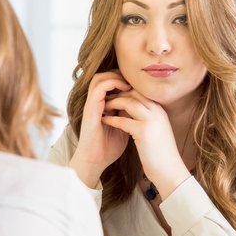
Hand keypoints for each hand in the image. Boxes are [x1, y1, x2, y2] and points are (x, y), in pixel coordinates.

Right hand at [68, 71, 132, 188]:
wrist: (96, 161)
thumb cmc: (108, 148)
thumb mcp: (124, 129)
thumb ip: (129, 117)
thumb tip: (145, 108)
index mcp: (102, 107)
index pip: (110, 84)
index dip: (123, 80)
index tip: (138, 84)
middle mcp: (95, 103)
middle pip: (103, 76)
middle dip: (119, 74)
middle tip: (134, 79)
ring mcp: (91, 105)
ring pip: (99, 78)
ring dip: (115, 76)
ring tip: (129, 83)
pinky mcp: (90, 109)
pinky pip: (99, 87)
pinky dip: (112, 83)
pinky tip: (125, 88)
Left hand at [101, 90, 191, 198]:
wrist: (170, 171)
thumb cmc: (162, 154)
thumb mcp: (158, 131)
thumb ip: (149, 119)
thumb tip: (136, 113)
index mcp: (160, 110)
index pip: (141, 92)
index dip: (126, 91)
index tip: (114, 95)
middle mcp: (157, 112)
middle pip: (134, 93)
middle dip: (118, 93)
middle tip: (105, 97)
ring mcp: (152, 120)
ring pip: (128, 102)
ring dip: (112, 103)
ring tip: (103, 107)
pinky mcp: (144, 131)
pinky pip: (122, 120)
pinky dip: (111, 119)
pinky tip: (104, 120)